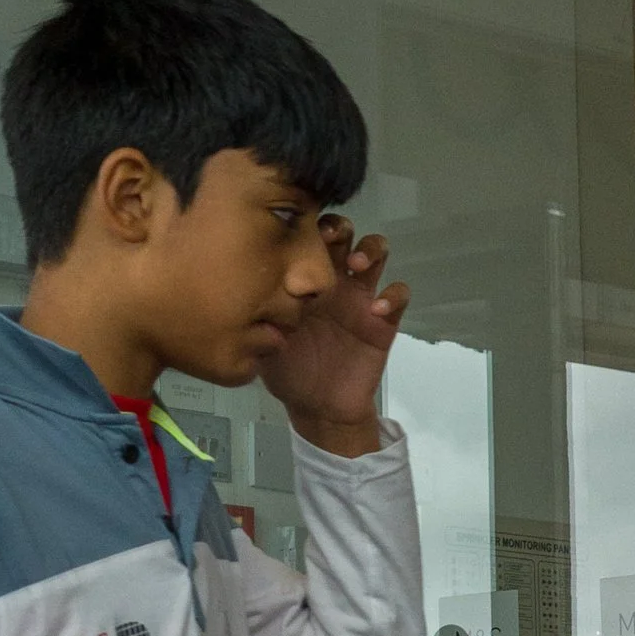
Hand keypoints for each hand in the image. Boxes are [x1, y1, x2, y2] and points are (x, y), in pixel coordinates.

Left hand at [252, 218, 408, 453]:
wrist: (317, 408)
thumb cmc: (289, 371)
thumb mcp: (263, 340)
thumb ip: (255, 316)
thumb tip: (236, 290)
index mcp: (305, 281)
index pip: (310, 239)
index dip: (307, 227)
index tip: (297, 231)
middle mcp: (335, 281)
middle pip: (346, 234)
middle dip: (340, 228)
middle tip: (329, 239)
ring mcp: (361, 298)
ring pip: (377, 253)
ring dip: (371, 250)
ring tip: (356, 264)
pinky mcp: (383, 321)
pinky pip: (398, 296)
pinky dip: (393, 296)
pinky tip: (376, 309)